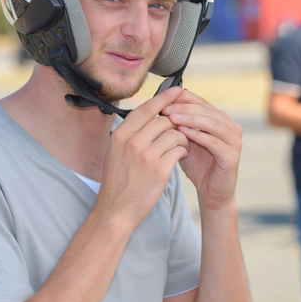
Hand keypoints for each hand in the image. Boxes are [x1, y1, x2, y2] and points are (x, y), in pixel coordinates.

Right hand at [96, 87, 189, 230]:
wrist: (116, 210)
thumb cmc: (119, 182)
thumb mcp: (116, 152)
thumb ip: (131, 133)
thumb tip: (151, 114)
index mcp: (120, 135)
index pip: (146, 108)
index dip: (164, 98)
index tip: (178, 90)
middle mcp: (132, 142)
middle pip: (164, 120)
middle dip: (176, 124)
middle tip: (180, 131)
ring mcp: (146, 155)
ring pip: (175, 134)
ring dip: (183, 138)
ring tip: (182, 146)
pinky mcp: (160, 169)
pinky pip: (180, 150)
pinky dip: (184, 151)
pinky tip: (181, 156)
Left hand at [161, 88, 242, 212]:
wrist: (210, 192)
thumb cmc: (197, 165)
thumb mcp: (185, 140)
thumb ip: (180, 123)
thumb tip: (163, 103)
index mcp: (220, 120)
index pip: (201, 102)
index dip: (183, 98)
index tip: (163, 99)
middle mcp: (231, 127)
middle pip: (207, 110)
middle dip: (185, 107)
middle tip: (166, 108)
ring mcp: (234, 141)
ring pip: (212, 123)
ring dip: (191, 119)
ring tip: (173, 118)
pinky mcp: (232, 156)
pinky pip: (215, 142)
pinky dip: (198, 135)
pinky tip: (183, 133)